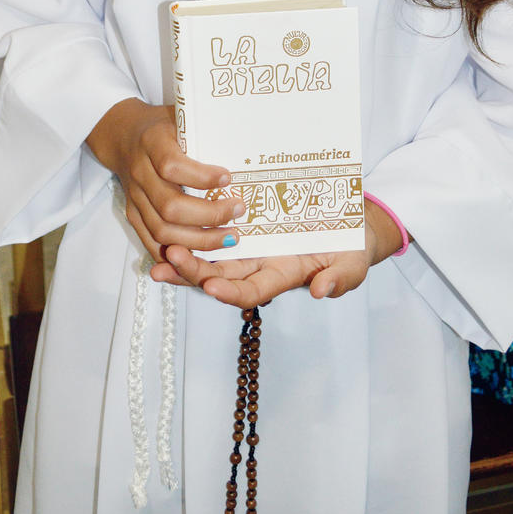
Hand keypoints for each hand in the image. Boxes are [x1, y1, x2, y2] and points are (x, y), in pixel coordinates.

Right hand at [86, 98, 244, 258]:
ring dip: (200, 239)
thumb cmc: (163, 127)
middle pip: (170, 206)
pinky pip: (153, 243)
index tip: (228, 178)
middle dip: (209, 215)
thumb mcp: (181, 118)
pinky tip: (206, 253)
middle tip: (238, 211)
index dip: (201, 177)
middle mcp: (140, 172)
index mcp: (152, 143)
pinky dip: (179, 253)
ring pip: (163, 230)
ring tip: (230, 236)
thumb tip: (247, 147)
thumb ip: (206, 131)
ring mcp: (134, 197)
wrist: (124, 136)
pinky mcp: (133, 215)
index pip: (172, 165)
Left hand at [150, 198, 405, 305]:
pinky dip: (194, 232)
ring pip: (211, 255)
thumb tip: (321, 292)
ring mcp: (251, 243)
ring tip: (159, 252)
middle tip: (168, 261)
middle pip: (220, 275)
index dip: (231, 292)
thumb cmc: (353, 247)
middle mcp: (260, 262)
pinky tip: (171, 226)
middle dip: (193, 272)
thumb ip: (340, 278)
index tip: (210, 287)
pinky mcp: (247, 220)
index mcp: (282, 275)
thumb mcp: (354, 264)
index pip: (251, 291)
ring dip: (185, 256)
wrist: (352, 223)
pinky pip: (215, 230)